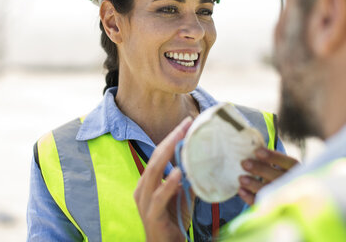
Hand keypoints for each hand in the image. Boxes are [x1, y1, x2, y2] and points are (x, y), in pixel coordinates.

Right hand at [134, 117, 193, 241]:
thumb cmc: (173, 222)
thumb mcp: (183, 196)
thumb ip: (189, 179)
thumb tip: (203, 161)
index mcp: (148, 182)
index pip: (158, 154)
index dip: (171, 138)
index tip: (187, 123)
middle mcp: (142, 188)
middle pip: (155, 158)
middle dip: (170, 139)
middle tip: (186, 125)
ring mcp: (144, 202)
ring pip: (153, 172)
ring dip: (167, 155)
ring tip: (181, 140)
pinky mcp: (151, 215)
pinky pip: (158, 196)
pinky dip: (168, 183)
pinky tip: (178, 172)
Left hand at [238, 147, 297, 204]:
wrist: (291, 199)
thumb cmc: (281, 175)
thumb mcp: (283, 167)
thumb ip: (273, 160)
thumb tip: (254, 149)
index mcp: (298, 171)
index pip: (289, 162)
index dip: (273, 157)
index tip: (256, 151)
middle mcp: (295, 185)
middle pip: (277, 177)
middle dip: (259, 169)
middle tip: (244, 163)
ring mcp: (287, 199)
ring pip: (270, 191)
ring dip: (253, 184)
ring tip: (241, 178)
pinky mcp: (276, 210)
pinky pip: (262, 204)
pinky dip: (250, 197)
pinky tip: (241, 190)